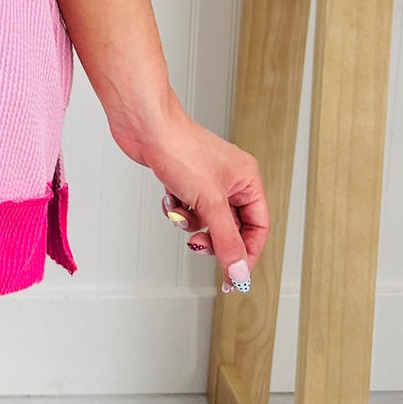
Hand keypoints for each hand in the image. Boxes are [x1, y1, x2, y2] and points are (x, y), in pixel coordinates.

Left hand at [111, 95, 268, 292]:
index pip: (258, 228)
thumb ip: (226, 241)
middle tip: (198, 245)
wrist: (144, 126)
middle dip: (212, 237)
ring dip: (190, 222)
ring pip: (206, 220)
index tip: (233, 277)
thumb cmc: (179, 147)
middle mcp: (230, 180)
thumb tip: (239, 272)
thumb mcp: (209, 203)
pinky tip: (169, 196)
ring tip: (181, 211)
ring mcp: (206, 180)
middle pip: (231, 227)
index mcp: (247, 179)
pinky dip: (177, 208)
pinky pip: (187, 209)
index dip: (247, 254)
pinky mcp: (184, 180)